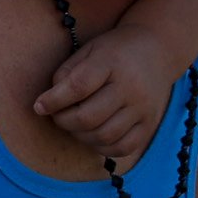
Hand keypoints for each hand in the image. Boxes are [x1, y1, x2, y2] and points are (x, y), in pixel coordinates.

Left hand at [32, 25, 172, 165]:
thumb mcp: (89, 50)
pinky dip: (102, 147)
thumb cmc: (115, 50)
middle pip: (89, 117)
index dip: (54, 100)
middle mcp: (131, 87)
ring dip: (80, 136)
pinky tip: (93, 135)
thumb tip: (48, 104)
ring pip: (104, 136)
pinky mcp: (150, 124)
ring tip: (74, 125)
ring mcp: (143, 108)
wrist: (158, 50)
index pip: (78, 86)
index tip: (39, 106)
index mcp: (112, 62)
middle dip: (64, 121)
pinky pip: (122, 148)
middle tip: (57, 116)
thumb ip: (67, 73)